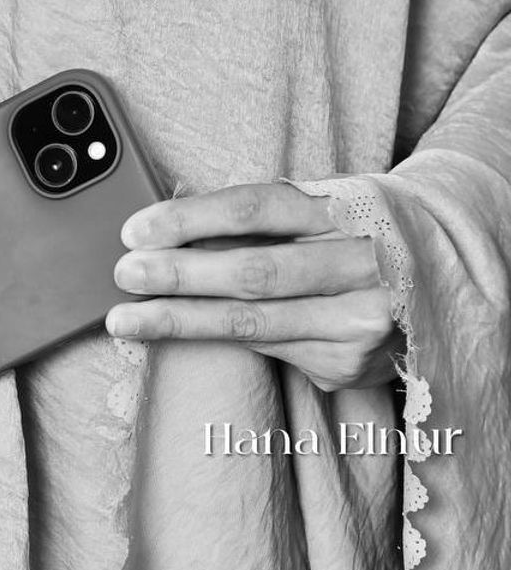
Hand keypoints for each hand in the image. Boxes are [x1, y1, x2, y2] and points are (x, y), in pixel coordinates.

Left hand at [104, 182, 402, 392]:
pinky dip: (219, 340)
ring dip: (180, 321)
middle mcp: (360, 264)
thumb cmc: (361, 234)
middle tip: (125, 274)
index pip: (257, 210)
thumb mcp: (326, 206)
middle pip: (254, 272)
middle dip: (179, 275)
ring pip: (253, 324)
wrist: (445, 279)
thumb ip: (262, 218)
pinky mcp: (349, 363)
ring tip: (128, 319)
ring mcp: (359, 320)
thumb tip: (169, 231)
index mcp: (348, 208)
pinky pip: (267, 349)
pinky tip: (183, 333)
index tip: (137, 229)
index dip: (191, 218)